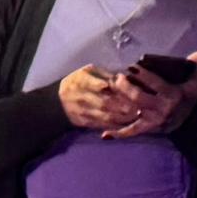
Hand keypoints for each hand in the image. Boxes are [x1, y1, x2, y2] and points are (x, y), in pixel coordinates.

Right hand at [54, 64, 170, 134]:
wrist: (58, 103)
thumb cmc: (77, 82)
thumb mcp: (87, 71)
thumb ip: (104, 74)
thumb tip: (123, 76)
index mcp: (81, 81)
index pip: (94, 83)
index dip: (108, 85)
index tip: (123, 85)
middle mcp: (80, 97)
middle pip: (103, 102)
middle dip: (122, 105)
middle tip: (139, 105)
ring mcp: (83, 112)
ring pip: (105, 116)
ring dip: (122, 117)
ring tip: (137, 115)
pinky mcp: (85, 122)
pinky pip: (103, 125)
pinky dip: (115, 125)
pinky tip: (128, 124)